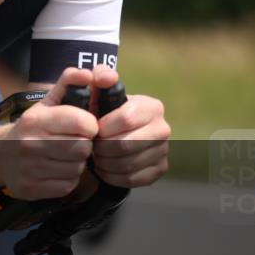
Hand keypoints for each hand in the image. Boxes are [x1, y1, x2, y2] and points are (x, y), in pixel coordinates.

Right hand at [0, 68, 97, 199]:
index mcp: (36, 120)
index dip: (90, 125)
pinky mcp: (32, 189)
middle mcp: (30, 144)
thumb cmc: (31, 127)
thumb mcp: (46, 103)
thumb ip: (68, 83)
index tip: (83, 126)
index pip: (82, 123)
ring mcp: (30, 169)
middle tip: (73, 141)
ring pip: (77, 168)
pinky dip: (67, 178)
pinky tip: (56, 169)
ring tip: (64, 155)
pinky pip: (68, 185)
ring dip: (76, 162)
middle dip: (83, 145)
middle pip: (83, 148)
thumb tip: (89, 73)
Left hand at [90, 65, 170, 187]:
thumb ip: (99, 76)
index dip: (103, 126)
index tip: (92, 128)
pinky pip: (132, 179)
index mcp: (152, 107)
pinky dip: (112, 176)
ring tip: (96, 155)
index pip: (127, 118)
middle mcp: (163, 128)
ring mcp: (164, 151)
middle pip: (126, 144)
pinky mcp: (160, 170)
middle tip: (91, 145)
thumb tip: (105, 77)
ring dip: (105, 162)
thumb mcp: (98, 89)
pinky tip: (104, 167)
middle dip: (102, 147)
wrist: (111, 132)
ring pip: (127, 164)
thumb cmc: (103, 109)